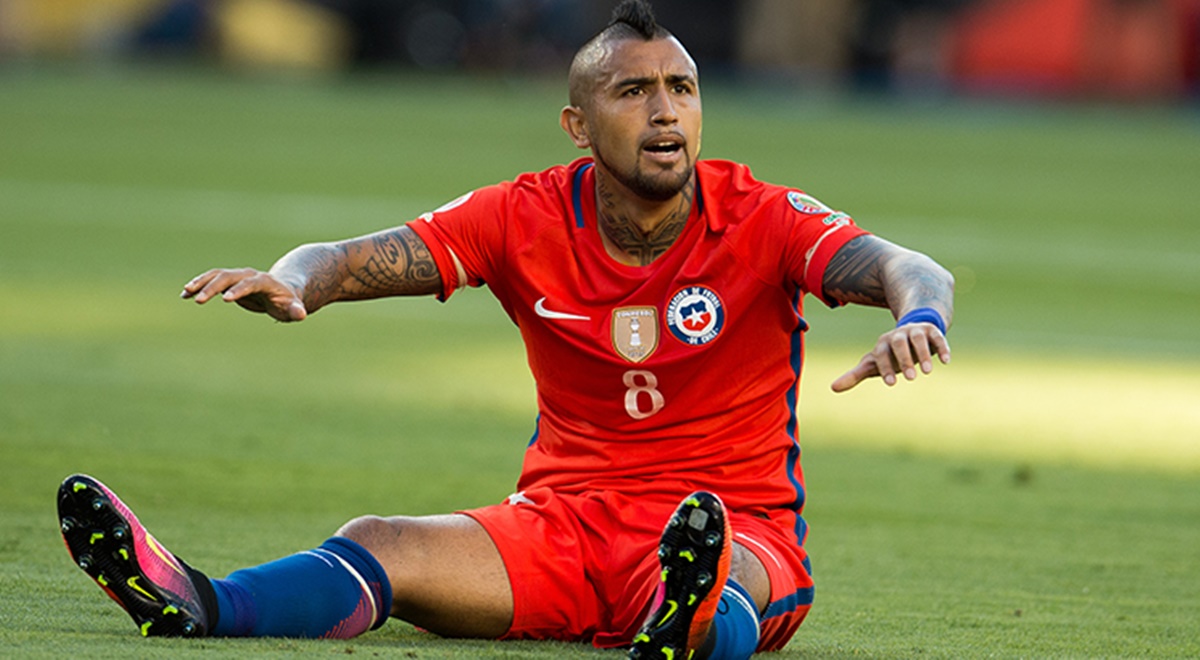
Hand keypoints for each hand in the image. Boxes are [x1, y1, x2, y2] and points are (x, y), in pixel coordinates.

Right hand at [180, 268, 307, 321]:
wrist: (283, 289)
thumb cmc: (289, 302)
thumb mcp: (293, 308)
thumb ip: (296, 310)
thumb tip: (301, 314)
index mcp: (264, 281)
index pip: (250, 283)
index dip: (239, 290)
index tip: (227, 300)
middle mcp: (249, 275)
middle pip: (228, 277)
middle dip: (213, 287)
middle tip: (199, 300)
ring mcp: (238, 276)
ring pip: (216, 275)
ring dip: (201, 283)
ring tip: (185, 293)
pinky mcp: (230, 281)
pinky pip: (211, 280)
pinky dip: (199, 286)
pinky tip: (185, 295)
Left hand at [831, 323, 950, 392]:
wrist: (912, 332)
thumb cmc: (890, 354)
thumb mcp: (873, 364)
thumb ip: (855, 375)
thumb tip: (832, 388)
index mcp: (882, 343)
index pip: (880, 354)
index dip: (885, 367)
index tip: (891, 383)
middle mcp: (898, 335)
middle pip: (898, 343)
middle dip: (904, 359)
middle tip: (911, 379)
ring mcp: (915, 331)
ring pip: (918, 338)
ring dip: (924, 354)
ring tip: (927, 372)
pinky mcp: (931, 331)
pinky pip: (937, 336)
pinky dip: (941, 347)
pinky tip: (945, 361)